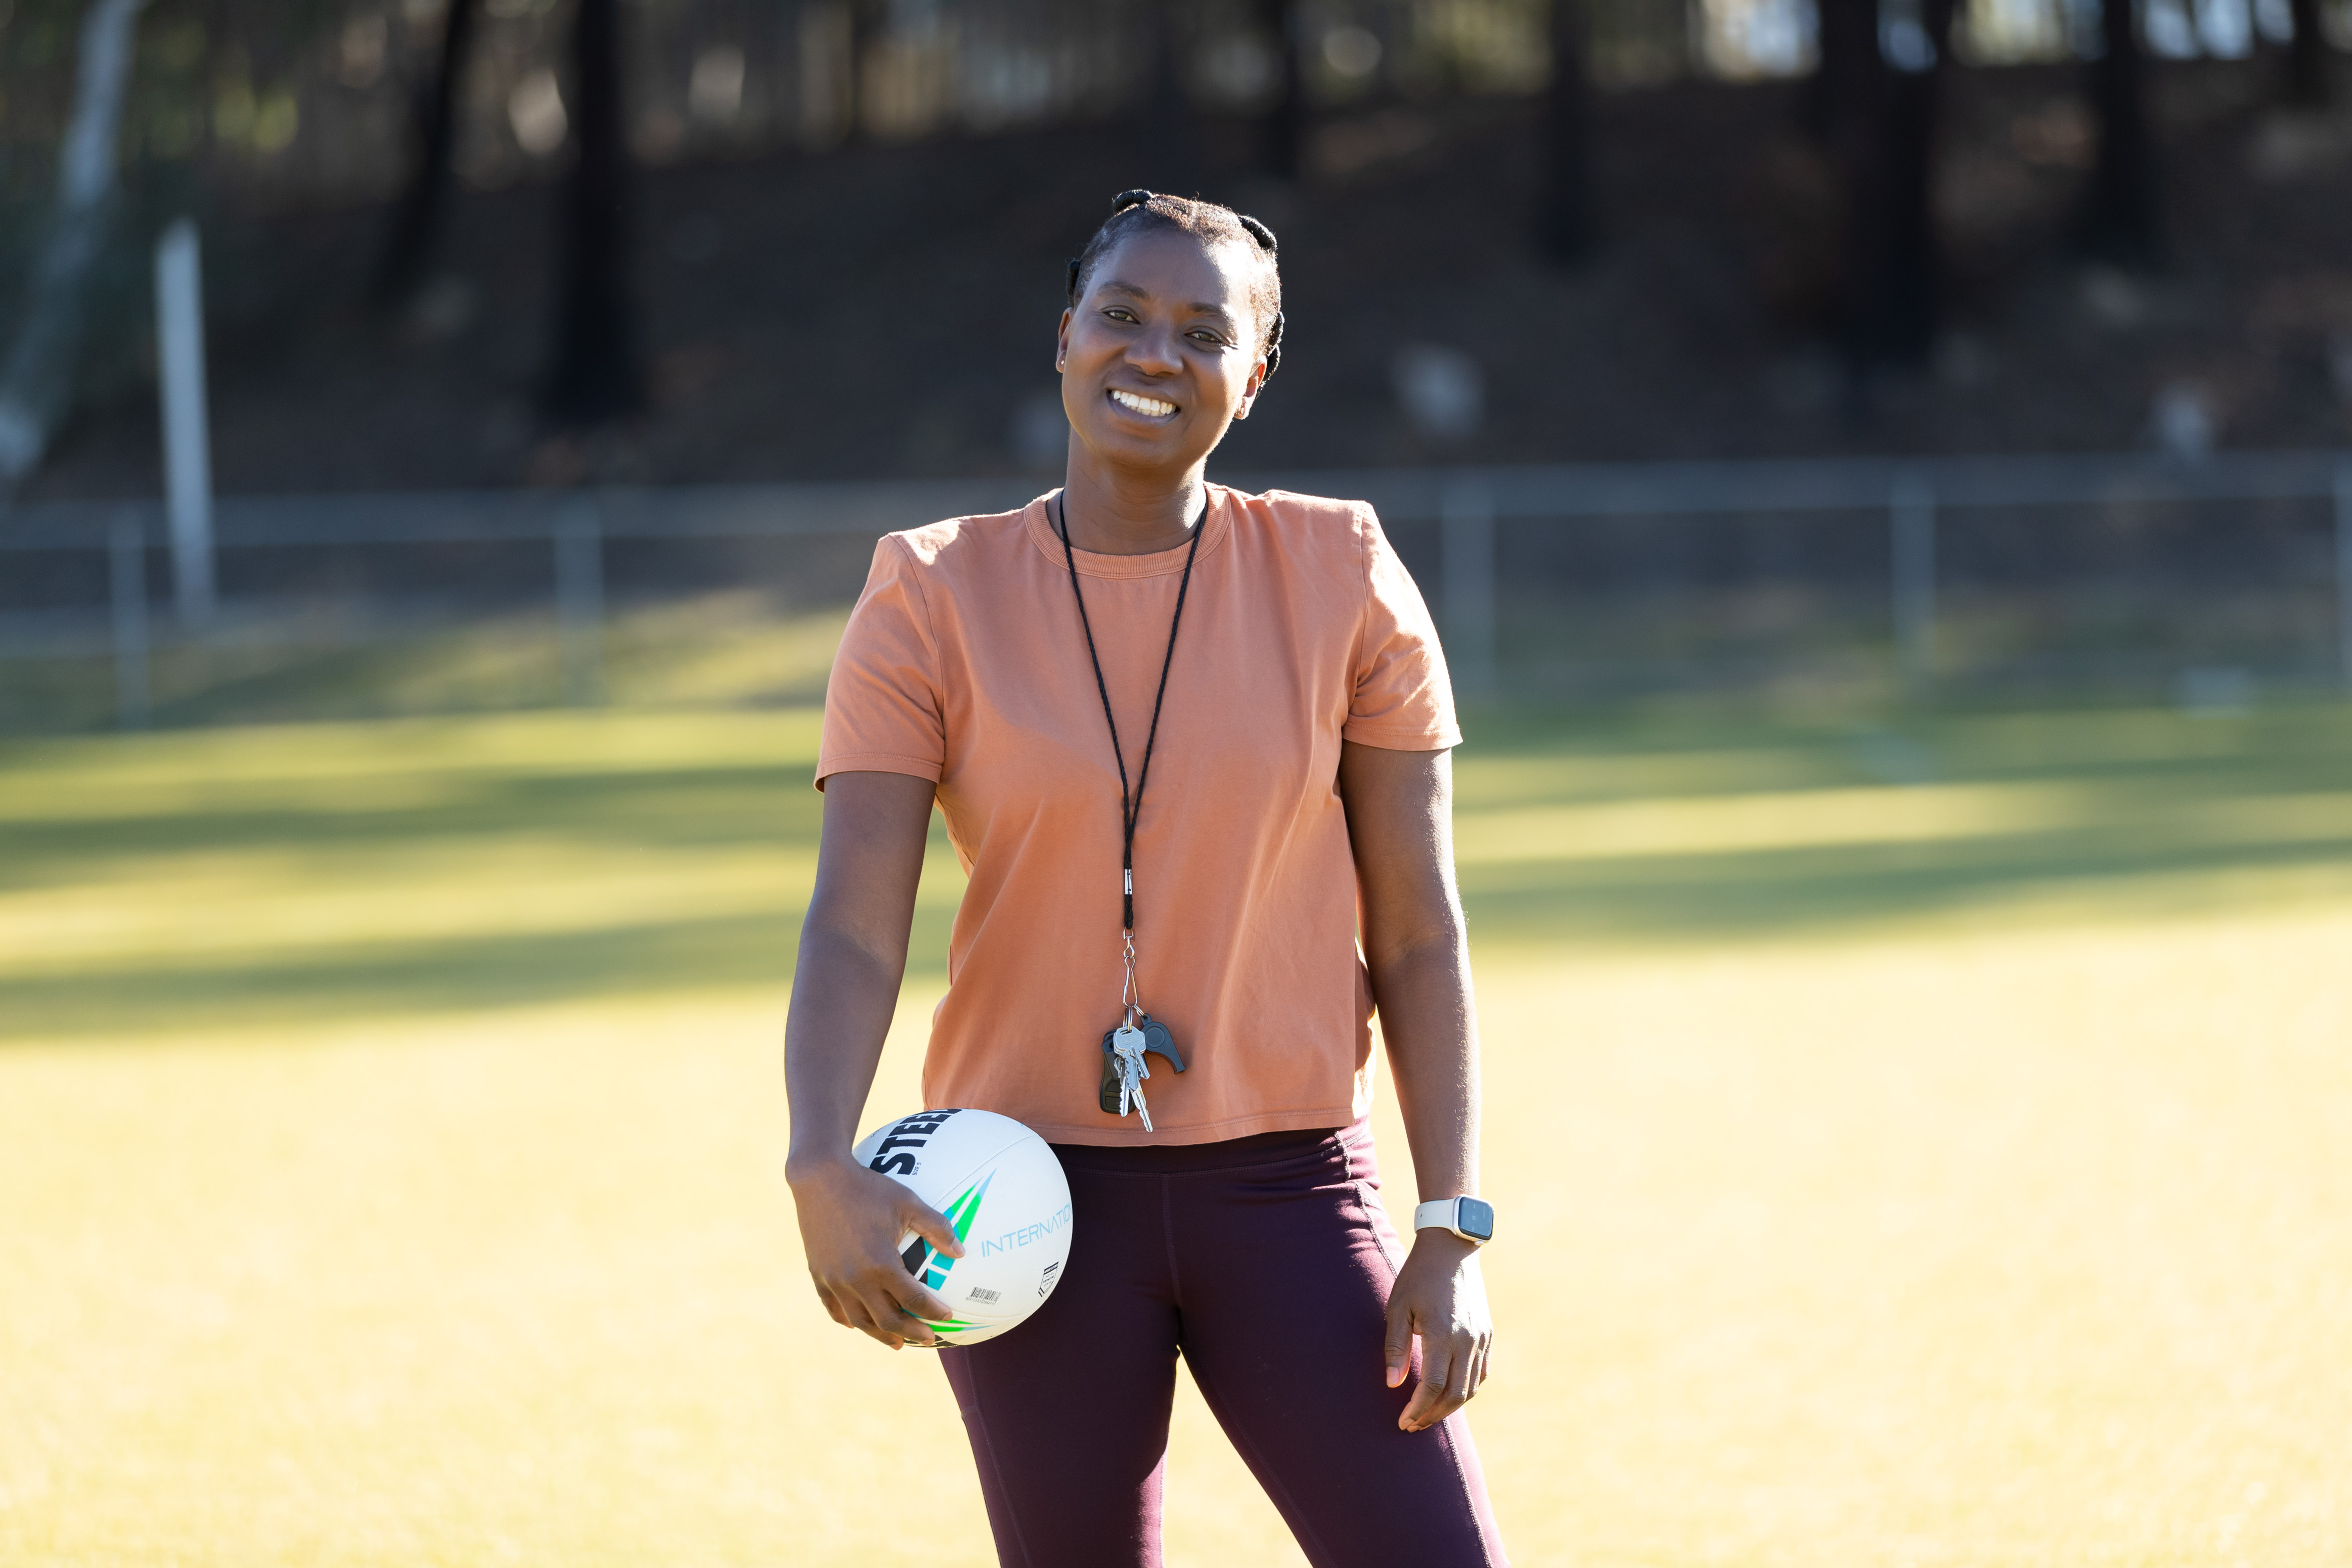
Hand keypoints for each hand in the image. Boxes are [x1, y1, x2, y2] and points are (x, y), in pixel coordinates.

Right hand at [787, 1156, 964, 1348]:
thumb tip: (961, 1252)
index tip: (947, 1317)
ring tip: (896, 1342)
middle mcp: (856, 1279)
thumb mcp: (908, 1202)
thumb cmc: (868, 1188)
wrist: (820, 1179)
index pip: (913, 1300)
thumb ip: (936, 1227)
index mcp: (881, 1264)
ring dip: (880, 1334)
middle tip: (927, 1339)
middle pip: (887, 1319)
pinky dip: (847, 1319)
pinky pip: (833, 1307)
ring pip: (859, 1320)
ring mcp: (834, 1280)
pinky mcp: (818, 1275)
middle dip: (910, 1332)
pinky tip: (857, 1324)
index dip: (932, 1312)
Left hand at [1383, 1231, 1491, 1431]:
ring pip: (1471, 1388)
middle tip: (1412, 1425)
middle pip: (1454, 1395)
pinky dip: (1466, 1390)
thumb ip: (1396, 1347)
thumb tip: (1393, 1384)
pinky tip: (1449, 1394)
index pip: (1432, 1386)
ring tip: (1427, 1415)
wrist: (1451, 1249)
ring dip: (1449, 1407)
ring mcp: (1481, 1338)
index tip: (1402, 1422)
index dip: (1417, 1409)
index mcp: (1443, 1335)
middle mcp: (1467, 1341)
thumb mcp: (1398, 1307)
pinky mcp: (1487, 1334)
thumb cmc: (1418, 1276)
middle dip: (1432, 1415)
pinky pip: (1481, 1373)